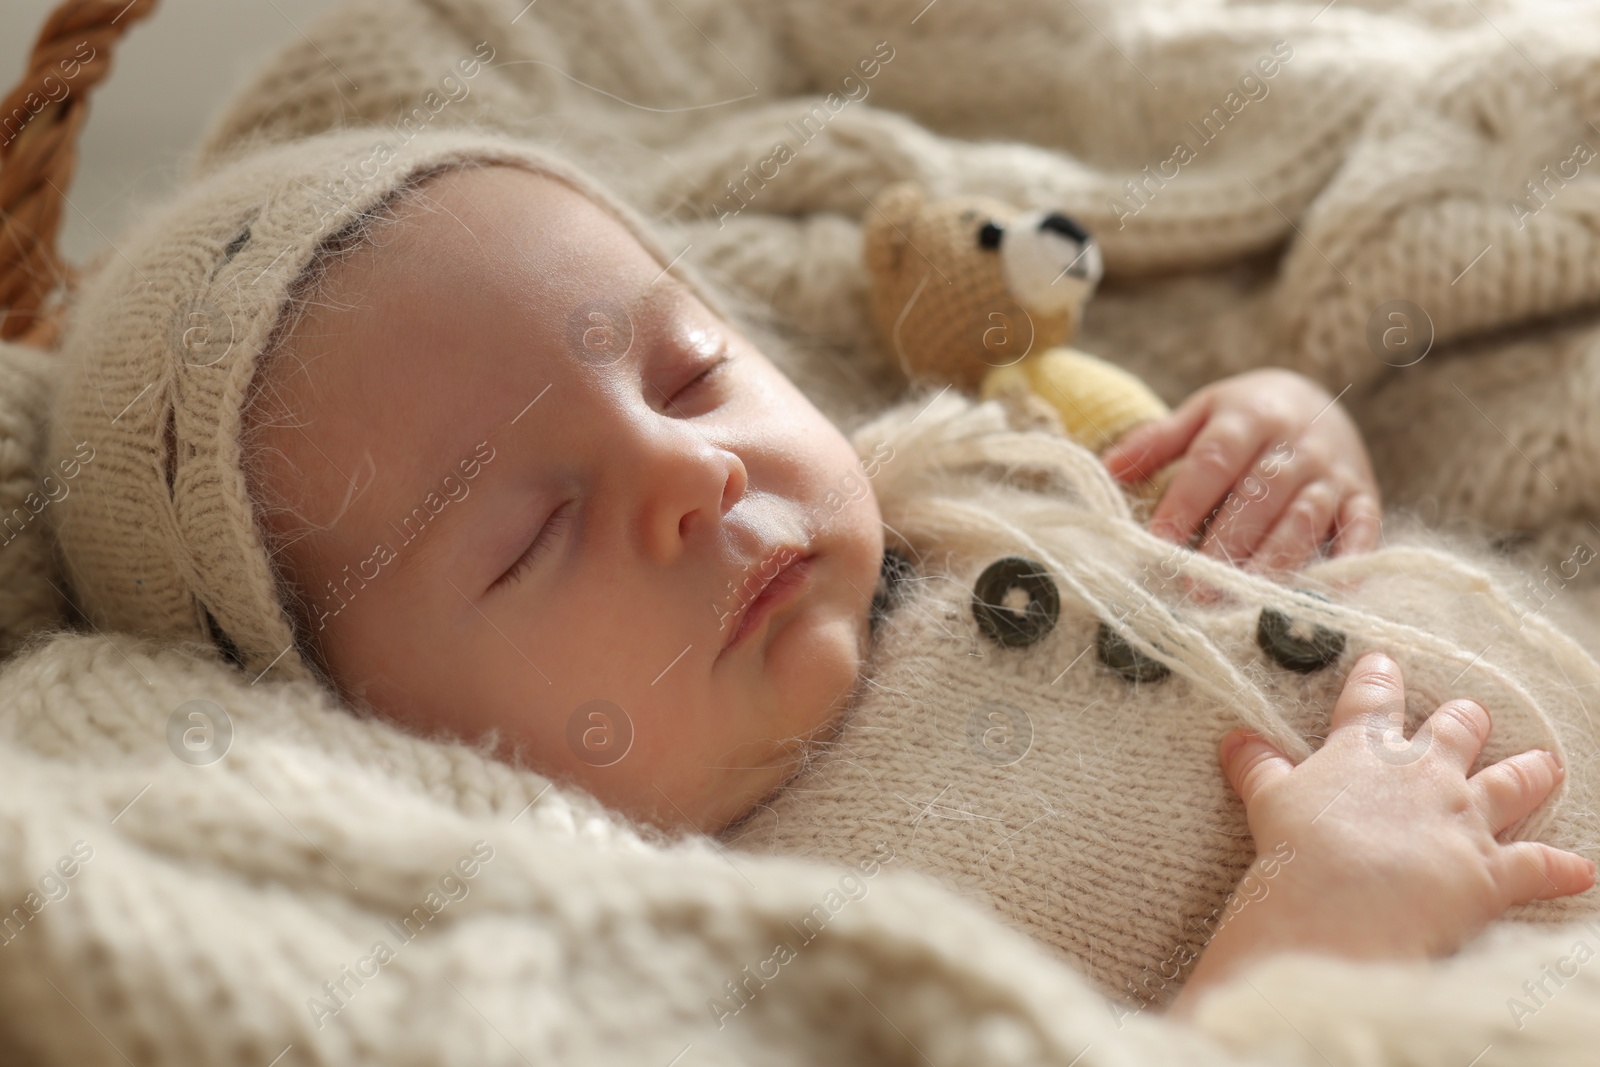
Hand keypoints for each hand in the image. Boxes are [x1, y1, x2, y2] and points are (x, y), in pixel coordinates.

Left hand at [1103, 369, 1381, 572]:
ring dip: (1275, 561)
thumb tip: (1106, 468)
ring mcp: (1333, 472)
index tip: (1158, 539)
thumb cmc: (1246, 418)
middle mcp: (1296, 444)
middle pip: (1259, 496)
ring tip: (1245, 598)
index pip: (1214, 460)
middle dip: (1226, 543)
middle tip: (1194, 586)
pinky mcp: (1364, 497)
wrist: (1322, 398)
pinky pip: (1361, 530)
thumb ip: (1156, 441)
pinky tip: (1326, 595)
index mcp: (1249, 418)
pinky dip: (1350, 561)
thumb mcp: (1201, 414)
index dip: (1186, 501)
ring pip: (1304, 519)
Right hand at [1169, 651, 1594, 1015]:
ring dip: (1531, 773)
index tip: (1385, 664)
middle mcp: (1424, 774)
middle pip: (1456, 731)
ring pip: (1511, 784)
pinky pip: (1538, 866)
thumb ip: (1257, 767)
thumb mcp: (1268, 800)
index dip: (1380, 679)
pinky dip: (1562, 869)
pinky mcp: (1491, 870)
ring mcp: (1463, 818)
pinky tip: (1582, 868)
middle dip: (1466, 721)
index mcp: (1365, 751)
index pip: (1374, 700)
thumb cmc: (1297, 848)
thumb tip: (1233, 739)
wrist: (1340, 903)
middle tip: (1472, 714)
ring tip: (1547, 765)